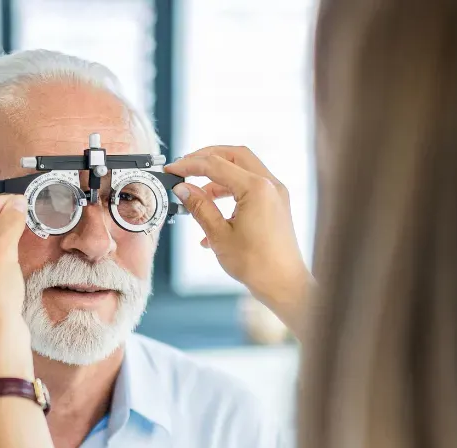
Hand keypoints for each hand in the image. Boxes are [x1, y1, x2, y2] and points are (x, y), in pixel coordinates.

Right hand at [165, 146, 312, 334]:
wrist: (283, 284)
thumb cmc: (257, 264)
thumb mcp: (219, 235)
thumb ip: (200, 207)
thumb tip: (183, 189)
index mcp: (257, 188)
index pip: (216, 164)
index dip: (189, 165)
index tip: (172, 170)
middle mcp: (270, 185)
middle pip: (234, 155)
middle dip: (207, 158)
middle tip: (185, 167)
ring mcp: (276, 193)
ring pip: (243, 169)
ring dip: (218, 177)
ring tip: (197, 194)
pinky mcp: (276, 204)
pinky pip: (250, 187)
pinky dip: (230, 192)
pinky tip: (212, 214)